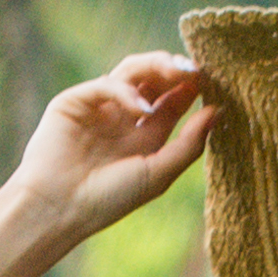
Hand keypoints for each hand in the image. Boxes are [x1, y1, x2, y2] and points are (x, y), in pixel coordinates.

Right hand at [0, 54, 211, 273]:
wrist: (59, 209)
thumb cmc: (108, 200)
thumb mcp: (158, 174)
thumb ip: (189, 144)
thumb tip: (218, 110)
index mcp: (143, 137)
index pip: (172, 101)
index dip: (191, 88)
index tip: (210, 80)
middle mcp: (122, 119)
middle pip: (153, 80)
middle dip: (174, 71)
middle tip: (194, 70)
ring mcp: (98, 108)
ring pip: (130, 72)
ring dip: (155, 67)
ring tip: (176, 71)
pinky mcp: (73, 102)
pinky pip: (105, 84)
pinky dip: (125, 91)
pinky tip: (141, 108)